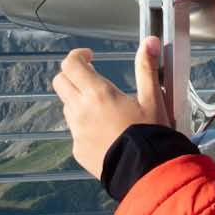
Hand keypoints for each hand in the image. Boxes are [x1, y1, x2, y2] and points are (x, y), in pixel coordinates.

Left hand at [52, 36, 169, 177]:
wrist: (146, 173)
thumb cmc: (151, 134)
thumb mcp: (153, 99)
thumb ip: (147, 68)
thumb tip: (149, 41)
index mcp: (98, 93)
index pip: (71, 64)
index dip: (78, 56)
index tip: (91, 57)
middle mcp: (81, 111)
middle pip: (61, 82)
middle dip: (73, 76)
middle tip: (92, 79)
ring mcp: (77, 132)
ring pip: (68, 107)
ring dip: (79, 101)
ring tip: (104, 109)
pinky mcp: (78, 150)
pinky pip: (75, 131)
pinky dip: (86, 126)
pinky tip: (106, 133)